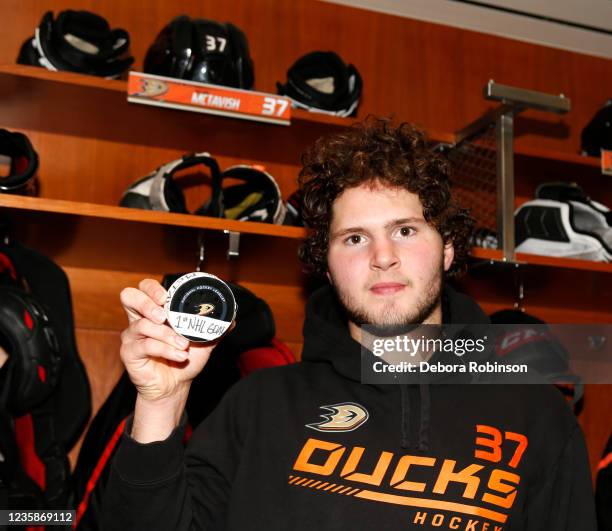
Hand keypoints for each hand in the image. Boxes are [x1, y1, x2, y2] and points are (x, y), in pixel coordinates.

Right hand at [119, 278, 218, 402]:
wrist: (177, 385)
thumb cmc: (185, 358)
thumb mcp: (203, 341)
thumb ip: (214, 327)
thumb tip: (232, 318)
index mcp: (154, 310)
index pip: (145, 288)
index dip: (152, 288)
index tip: (165, 297)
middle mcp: (139, 319)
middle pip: (129, 296)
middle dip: (147, 303)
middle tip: (163, 315)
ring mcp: (132, 336)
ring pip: (142, 325)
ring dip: (167, 334)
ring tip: (184, 345)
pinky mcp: (130, 353)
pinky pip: (146, 346)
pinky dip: (166, 350)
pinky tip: (180, 356)